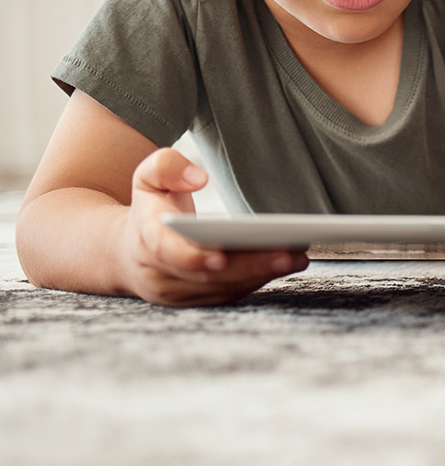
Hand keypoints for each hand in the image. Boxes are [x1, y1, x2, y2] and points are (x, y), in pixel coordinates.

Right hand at [118, 148, 308, 305]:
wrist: (125, 252)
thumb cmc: (149, 206)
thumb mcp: (148, 176)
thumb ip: (167, 167)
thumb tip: (199, 177)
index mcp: (148, 238)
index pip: (169, 252)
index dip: (193, 257)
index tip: (221, 256)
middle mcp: (161, 273)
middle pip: (208, 276)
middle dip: (250, 266)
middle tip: (289, 254)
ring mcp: (178, 292)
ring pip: (222, 289)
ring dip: (261, 276)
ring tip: (297, 257)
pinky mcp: (196, 300)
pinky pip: (228, 294)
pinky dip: (256, 281)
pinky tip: (284, 264)